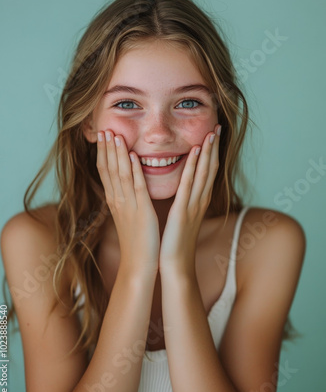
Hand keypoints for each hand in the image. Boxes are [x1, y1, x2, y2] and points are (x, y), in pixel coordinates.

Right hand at [96, 130, 159, 277]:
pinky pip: (136, 187)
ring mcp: (128, 204)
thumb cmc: (136, 241)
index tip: (103, 135)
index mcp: (115, 200)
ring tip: (115, 134)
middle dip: (106, 147)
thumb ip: (126, 199)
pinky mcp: (141, 210)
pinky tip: (132, 155)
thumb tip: (126, 185)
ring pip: (120, 173)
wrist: (138, 264)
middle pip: (108, 169)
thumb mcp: (128, 216)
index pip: (105, 171)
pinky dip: (133, 170)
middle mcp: (118, 200)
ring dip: (117, 153)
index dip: (103, 152)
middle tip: (104, 128)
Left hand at [159, 125, 220, 275]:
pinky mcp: (183, 210)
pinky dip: (193, 165)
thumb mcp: (182, 218)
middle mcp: (199, 200)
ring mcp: (193, 204)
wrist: (175, 265)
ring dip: (208, 151)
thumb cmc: (175, 243)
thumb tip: (182, 192)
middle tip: (217, 126)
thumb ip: (184, 203)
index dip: (211, 153)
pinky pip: (189, 183)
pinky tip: (195, 151)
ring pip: (203, 172)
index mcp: (197, 201)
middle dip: (214, 147)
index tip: (212, 135)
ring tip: (211, 132)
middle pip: (210, 168)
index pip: (207, 172)